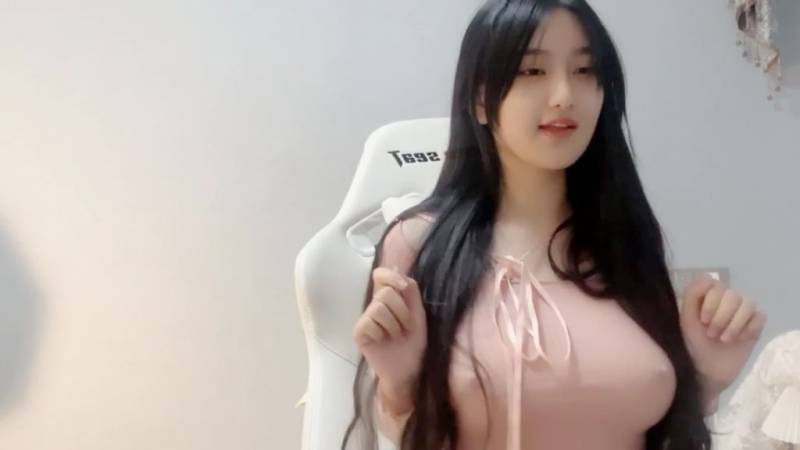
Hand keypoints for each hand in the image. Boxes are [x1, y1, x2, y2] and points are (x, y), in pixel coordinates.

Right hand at [352, 266, 427, 411]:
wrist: (409, 368)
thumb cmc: (414, 341)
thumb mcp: (418, 313)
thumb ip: (410, 291)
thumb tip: (395, 269)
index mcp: (388, 298)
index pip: (380, 275)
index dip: (390, 276)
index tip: (403, 286)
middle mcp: (374, 305)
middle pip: (385, 292)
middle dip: (402, 311)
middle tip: (405, 328)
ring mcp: (365, 319)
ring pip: (379, 307)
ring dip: (395, 325)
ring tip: (396, 336)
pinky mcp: (359, 332)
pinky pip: (369, 322)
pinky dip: (382, 333)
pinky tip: (383, 342)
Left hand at [679, 273, 766, 396]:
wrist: (704, 372)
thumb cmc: (691, 345)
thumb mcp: (685, 320)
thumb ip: (692, 295)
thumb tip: (707, 277)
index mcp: (705, 296)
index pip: (714, 283)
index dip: (711, 301)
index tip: (702, 320)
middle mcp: (724, 300)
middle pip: (732, 294)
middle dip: (721, 317)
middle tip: (711, 334)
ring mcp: (740, 312)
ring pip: (747, 303)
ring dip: (734, 324)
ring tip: (723, 339)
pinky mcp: (754, 326)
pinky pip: (759, 317)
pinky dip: (748, 329)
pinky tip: (738, 340)